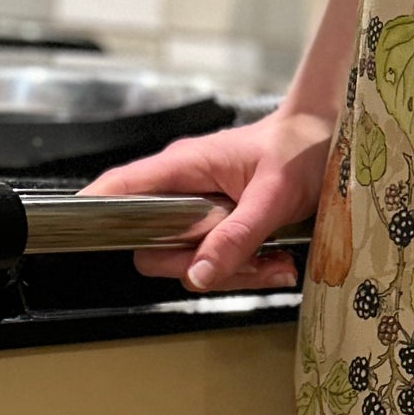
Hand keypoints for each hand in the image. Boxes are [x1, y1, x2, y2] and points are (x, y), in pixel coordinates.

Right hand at [82, 107, 332, 291]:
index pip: (118, 189)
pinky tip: (276, 261)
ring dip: (234, 273)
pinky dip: (248, 270)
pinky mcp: (220, 226)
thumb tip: (200, 274)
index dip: (95, 213)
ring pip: (189, 263)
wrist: (327, 140)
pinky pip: (217, 262)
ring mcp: (200, 210)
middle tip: (242, 262)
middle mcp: (183, 190)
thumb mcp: (273, 195)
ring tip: (273, 261)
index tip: (86, 237)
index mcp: (183, 167)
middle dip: (196, 266)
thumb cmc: (300, 148)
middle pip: (153, 248)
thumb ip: (237, 236)